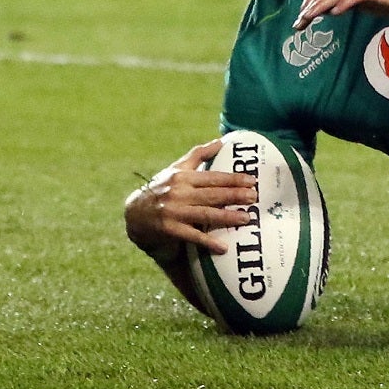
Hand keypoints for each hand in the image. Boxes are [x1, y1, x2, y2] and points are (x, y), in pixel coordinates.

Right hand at [124, 139, 256, 257]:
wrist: (135, 213)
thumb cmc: (161, 188)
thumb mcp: (177, 168)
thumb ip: (199, 154)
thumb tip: (221, 141)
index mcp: (183, 177)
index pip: (213, 177)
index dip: (233, 179)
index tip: (252, 181)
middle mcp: (179, 193)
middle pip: (212, 195)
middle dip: (235, 196)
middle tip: (254, 198)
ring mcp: (174, 212)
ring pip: (205, 214)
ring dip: (227, 217)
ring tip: (246, 218)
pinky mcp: (170, 230)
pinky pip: (193, 236)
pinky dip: (208, 241)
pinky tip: (223, 247)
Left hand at [293, 0, 388, 28]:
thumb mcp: (367, 3)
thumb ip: (349, 3)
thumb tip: (331, 10)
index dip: (309, 2)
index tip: (300, 20)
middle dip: (309, 7)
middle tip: (297, 24)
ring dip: (320, 5)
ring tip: (308, 18)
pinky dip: (344, 2)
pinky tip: (335, 12)